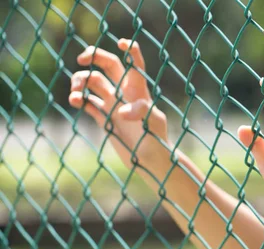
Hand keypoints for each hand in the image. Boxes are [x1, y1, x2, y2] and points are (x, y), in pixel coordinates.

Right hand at [69, 39, 167, 165]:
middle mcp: (125, 93)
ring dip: (80, 80)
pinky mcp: (104, 118)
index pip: (135, 64)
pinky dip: (79, 99)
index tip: (122, 42)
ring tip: (76, 91)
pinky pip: (88, 103)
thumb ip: (141, 112)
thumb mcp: (153, 123)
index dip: (130, 50)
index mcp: (139, 90)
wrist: (149, 160)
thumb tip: (121, 111)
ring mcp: (113, 104)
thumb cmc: (157, 140)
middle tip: (81, 58)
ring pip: (93, 82)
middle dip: (94, 57)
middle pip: (108, 65)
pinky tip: (76, 101)